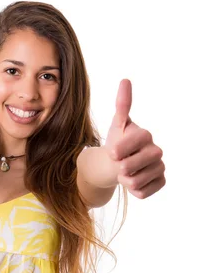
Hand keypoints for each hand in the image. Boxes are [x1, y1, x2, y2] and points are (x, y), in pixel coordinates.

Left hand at [103, 79, 165, 198]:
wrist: (119, 164)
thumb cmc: (118, 142)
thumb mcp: (116, 124)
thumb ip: (121, 104)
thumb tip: (125, 80)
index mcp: (145, 134)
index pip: (127, 145)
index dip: (116, 151)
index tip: (112, 152)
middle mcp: (156, 150)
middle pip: (130, 166)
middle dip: (119, 167)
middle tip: (119, 163)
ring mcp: (160, 167)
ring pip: (135, 182)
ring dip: (125, 180)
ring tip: (125, 172)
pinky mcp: (160, 181)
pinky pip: (142, 193)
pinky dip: (133, 190)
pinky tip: (134, 180)